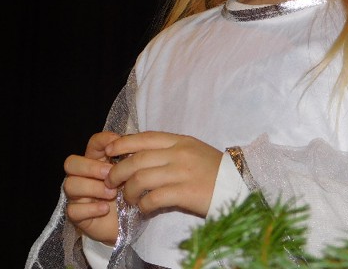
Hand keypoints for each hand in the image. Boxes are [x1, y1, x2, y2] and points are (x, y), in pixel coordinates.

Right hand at [63, 131, 121, 244]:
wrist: (129, 223)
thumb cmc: (129, 193)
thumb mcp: (132, 174)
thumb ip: (130, 158)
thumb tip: (132, 143)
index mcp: (97, 161)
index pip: (93, 143)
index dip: (103, 141)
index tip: (117, 147)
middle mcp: (83, 176)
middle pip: (71, 163)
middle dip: (90, 167)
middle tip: (110, 174)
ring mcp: (77, 196)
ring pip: (70, 185)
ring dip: (93, 188)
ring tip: (112, 194)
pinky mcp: (77, 216)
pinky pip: (73, 210)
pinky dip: (90, 208)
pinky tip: (105, 209)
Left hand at [105, 132, 222, 216]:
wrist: (238, 185)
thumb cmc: (213, 169)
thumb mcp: (192, 150)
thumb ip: (169, 149)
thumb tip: (139, 153)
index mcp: (180, 140)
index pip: (144, 137)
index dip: (122, 143)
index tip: (109, 150)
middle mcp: (179, 153)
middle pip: (137, 159)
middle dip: (118, 171)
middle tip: (110, 182)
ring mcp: (182, 173)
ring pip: (141, 179)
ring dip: (128, 191)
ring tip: (127, 199)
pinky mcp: (185, 193)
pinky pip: (153, 198)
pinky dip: (143, 205)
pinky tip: (143, 209)